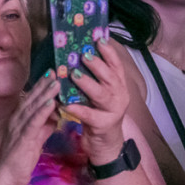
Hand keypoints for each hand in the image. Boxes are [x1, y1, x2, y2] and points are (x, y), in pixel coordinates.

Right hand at [0, 72, 59, 184]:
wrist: (5, 177)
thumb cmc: (19, 160)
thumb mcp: (35, 141)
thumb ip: (44, 128)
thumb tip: (55, 117)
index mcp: (19, 120)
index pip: (31, 100)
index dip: (41, 87)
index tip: (52, 74)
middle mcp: (17, 121)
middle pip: (32, 100)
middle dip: (44, 85)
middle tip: (56, 71)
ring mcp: (18, 130)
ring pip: (33, 108)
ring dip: (44, 94)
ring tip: (56, 82)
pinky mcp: (22, 140)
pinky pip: (33, 123)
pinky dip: (42, 112)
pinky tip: (50, 103)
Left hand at [64, 39, 129, 164]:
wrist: (106, 144)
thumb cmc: (98, 114)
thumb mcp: (99, 94)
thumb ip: (94, 78)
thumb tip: (79, 54)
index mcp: (119, 85)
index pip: (116, 65)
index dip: (109, 52)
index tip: (99, 39)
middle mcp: (119, 96)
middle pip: (110, 77)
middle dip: (97, 65)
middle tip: (83, 54)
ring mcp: (113, 111)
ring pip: (101, 95)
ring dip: (87, 83)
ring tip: (73, 75)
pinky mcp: (103, 125)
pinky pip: (89, 115)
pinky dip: (77, 109)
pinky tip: (65, 104)